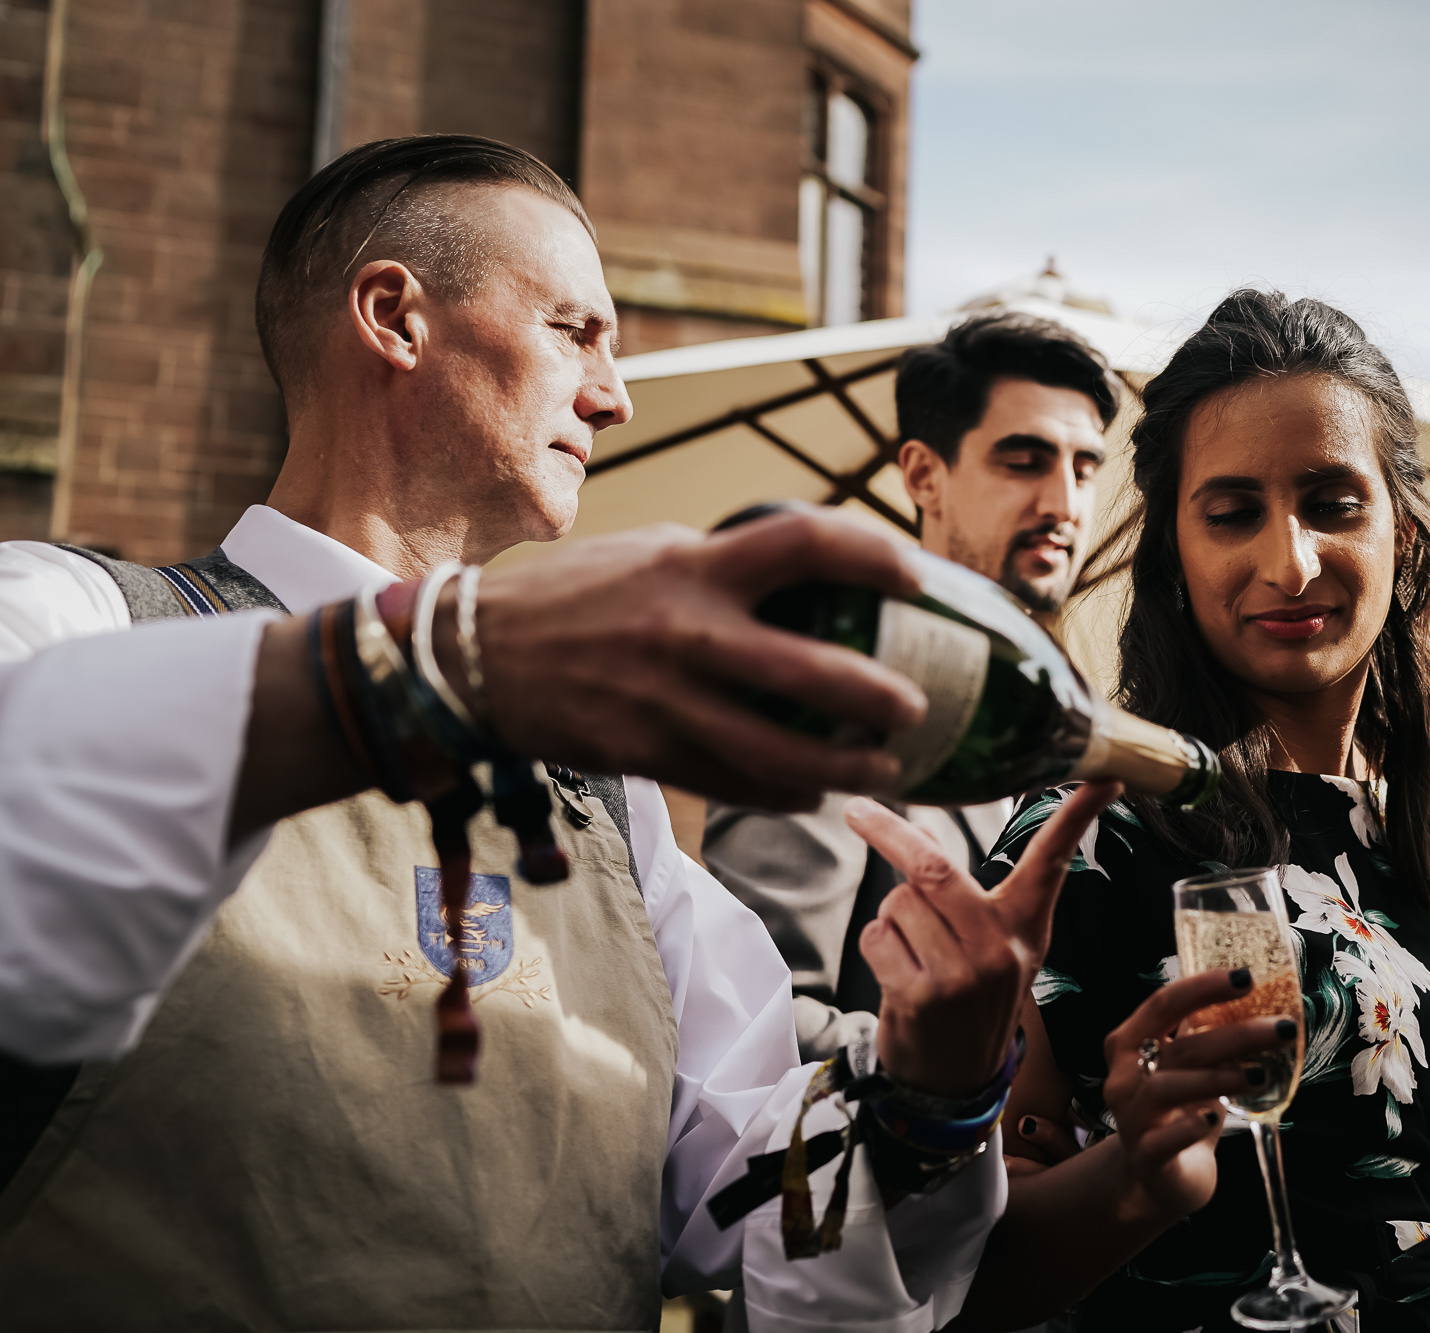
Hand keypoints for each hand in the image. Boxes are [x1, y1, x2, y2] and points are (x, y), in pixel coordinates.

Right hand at [455, 508, 927, 810]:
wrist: (471, 659)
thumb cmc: (571, 595)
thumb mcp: (649, 551)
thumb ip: (723, 561)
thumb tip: (805, 570)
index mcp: (692, 566)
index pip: (805, 544)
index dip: (873, 558)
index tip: (914, 578)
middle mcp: (686, 633)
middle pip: (815, 671)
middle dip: (880, 697)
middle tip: (915, 706)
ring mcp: (667, 702)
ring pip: (782, 752)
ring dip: (846, 767)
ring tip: (884, 767)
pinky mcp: (647, 754)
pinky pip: (735, 785)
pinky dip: (784, 794)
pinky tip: (814, 793)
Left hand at [845, 781, 1121, 1096]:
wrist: (954, 1081)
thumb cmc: (970, 1000)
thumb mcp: (992, 945)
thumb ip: (967, 892)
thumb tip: (920, 832)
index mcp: (1025, 927)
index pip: (1052, 862)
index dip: (1076, 818)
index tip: (1104, 778)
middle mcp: (1000, 948)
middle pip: (936, 868)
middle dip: (888, 834)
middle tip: (858, 812)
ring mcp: (961, 975)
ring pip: (898, 902)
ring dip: (891, 916)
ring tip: (913, 951)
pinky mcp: (921, 996)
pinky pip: (877, 937)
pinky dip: (876, 946)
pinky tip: (899, 975)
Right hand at [1098, 967, 1292, 1220]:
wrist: (1160, 1177)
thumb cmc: (1179, 1111)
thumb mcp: (1192, 1068)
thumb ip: (1210, 1035)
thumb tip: (1259, 998)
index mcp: (1131, 1044)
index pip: (1163, 1004)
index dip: (1202, 987)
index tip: (1245, 977)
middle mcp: (1125, 1077)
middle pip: (1179, 1047)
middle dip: (1234, 1034)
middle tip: (1280, 1028)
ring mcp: (1131, 1118)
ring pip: (1166, 1088)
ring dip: (1217, 1078)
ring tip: (1259, 1075)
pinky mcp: (1145, 1157)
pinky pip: (1163, 1140)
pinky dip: (1190, 1127)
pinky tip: (1217, 1117)